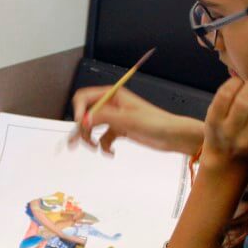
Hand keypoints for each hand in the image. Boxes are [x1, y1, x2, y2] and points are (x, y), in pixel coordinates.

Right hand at [69, 85, 203, 155]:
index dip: (78, 110)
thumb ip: (103, 118)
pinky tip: (111, 152)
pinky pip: (103, 138)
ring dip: (90, 138)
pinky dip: (104, 146)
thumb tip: (83, 119)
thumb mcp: (127, 119)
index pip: (85, 97)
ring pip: (92, 127)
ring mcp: (115, 118)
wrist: (173, 136)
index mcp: (112, 95)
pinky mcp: (119, 131)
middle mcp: (111, 105)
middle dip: (81, 128)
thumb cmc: (156, 122)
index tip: (79, 124)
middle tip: (74, 143)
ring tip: (94, 147)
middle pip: (86, 113)